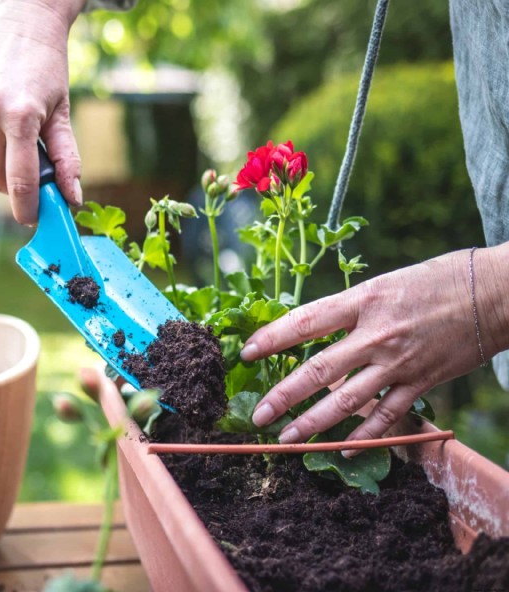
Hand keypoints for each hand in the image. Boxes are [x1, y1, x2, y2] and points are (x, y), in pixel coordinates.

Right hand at [0, 0, 92, 223]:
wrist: (24, 22)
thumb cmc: (48, 69)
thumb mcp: (62, 112)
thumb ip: (67, 158)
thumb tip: (72, 199)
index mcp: (21, 116)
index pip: (19, 181)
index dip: (25, 208)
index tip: (31, 218)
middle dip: (9, 187)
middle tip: (24, 179)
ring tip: (9, 149)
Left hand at [243, 246, 508, 449]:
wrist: (494, 293)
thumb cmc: (436, 280)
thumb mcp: (383, 285)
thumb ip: (350, 311)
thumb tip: (314, 332)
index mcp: (363, 300)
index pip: (305, 321)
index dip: (271, 337)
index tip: (246, 351)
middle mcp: (376, 334)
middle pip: (318, 370)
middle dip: (283, 396)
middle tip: (258, 416)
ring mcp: (399, 362)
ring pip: (348, 401)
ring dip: (314, 423)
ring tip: (288, 438)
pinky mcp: (421, 382)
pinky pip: (387, 416)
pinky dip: (365, 436)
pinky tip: (344, 449)